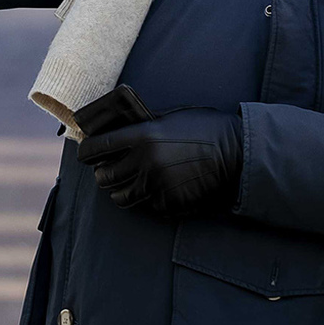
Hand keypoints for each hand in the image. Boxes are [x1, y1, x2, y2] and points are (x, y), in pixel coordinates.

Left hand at [76, 107, 243, 216]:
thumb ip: (142, 128)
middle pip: (103, 177)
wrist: (238, 153)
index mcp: (141, 136)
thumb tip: (117, 134)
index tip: (85, 154)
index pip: (95, 147)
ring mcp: (156, 186)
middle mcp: (144, 163)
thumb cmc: (205, 129)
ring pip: (121, 197)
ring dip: (121, 190)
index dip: (86, 152)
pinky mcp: (168, 204)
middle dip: (103, 173)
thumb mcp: (170, 119)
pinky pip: (146, 205)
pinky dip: (148, 199)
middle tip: (108, 170)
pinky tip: (157, 189)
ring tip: (129, 184)